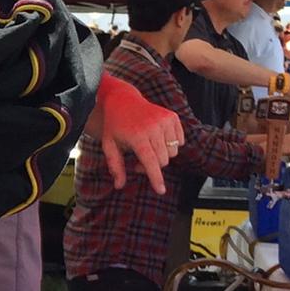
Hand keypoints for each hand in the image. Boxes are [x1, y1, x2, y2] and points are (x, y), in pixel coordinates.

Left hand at [88, 75, 180, 194]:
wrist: (123, 100)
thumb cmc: (115, 125)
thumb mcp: (109, 145)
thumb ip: (115, 166)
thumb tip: (119, 186)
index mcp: (137, 136)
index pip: (150, 162)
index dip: (155, 178)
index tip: (161, 190)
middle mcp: (153, 128)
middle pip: (163, 160)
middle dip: (153, 166)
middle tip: (139, 161)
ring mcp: (164, 121)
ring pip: (173, 152)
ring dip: (162, 155)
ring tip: (148, 149)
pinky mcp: (172, 117)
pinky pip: (180, 140)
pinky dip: (171, 144)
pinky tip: (158, 139)